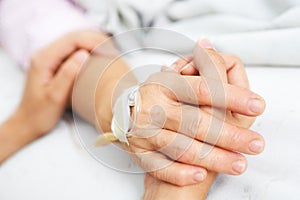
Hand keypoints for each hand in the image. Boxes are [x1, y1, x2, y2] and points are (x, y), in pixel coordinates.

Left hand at [17, 30, 106, 137]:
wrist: (27, 123)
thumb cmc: (39, 114)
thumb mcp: (54, 97)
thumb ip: (67, 74)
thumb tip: (84, 54)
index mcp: (43, 59)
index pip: (71, 40)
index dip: (92, 42)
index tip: (109, 51)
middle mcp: (45, 54)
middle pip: (74, 37)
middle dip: (95, 40)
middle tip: (114, 50)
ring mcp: (50, 58)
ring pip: (75, 42)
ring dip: (93, 44)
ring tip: (110, 52)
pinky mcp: (55, 64)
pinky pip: (74, 51)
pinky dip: (89, 51)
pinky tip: (99, 57)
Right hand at [123, 43, 264, 185]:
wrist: (125, 115)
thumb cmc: (158, 95)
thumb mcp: (175, 75)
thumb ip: (197, 66)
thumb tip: (210, 47)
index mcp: (164, 85)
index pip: (202, 88)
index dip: (231, 96)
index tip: (256, 105)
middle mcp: (153, 109)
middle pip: (196, 122)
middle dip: (229, 135)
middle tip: (254, 144)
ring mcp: (145, 133)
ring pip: (182, 148)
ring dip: (213, 158)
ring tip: (239, 164)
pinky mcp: (140, 153)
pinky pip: (158, 166)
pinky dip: (179, 173)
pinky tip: (199, 175)